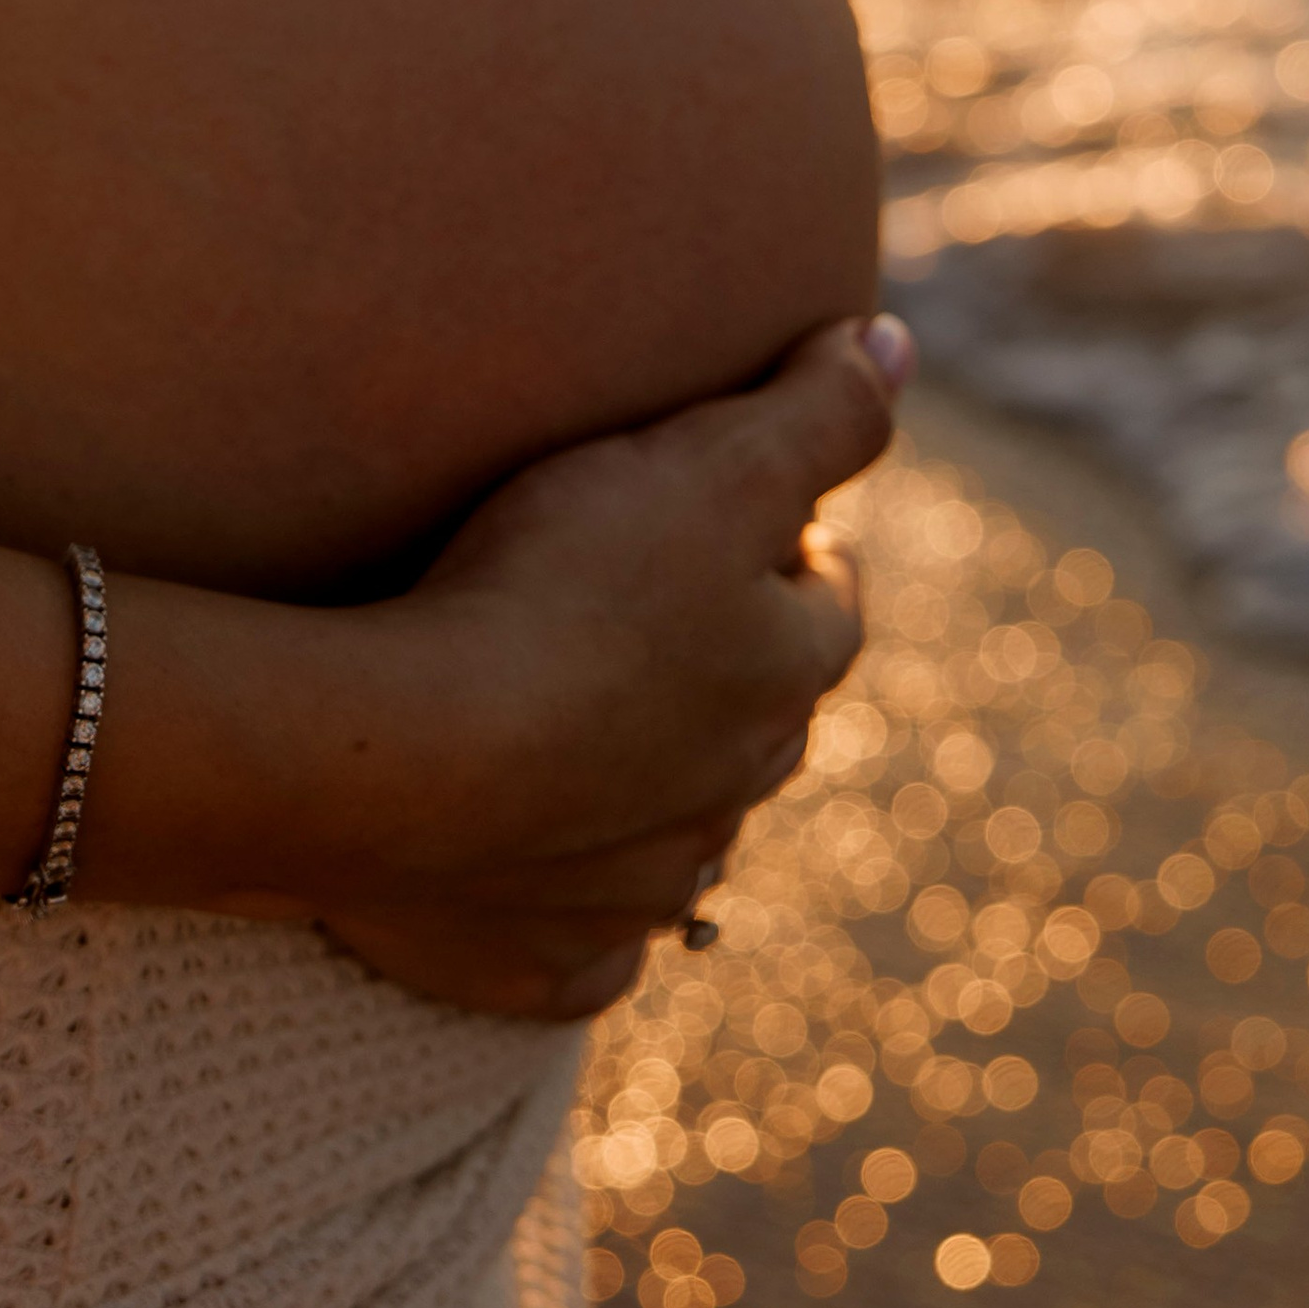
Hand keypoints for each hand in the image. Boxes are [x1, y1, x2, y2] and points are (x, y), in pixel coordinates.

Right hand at [302, 315, 905, 1015]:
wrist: (409, 761)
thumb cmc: (559, 588)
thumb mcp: (705, 462)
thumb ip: (817, 410)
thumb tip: (900, 345)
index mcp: (782, 673)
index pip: (825, 601)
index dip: (796, 547)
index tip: (765, 515)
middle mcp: (733, 794)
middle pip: (757, 720)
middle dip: (729, 668)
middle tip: (662, 609)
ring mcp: (640, 888)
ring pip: (678, 834)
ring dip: (651, 786)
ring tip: (582, 725)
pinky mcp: (545, 961)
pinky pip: (585, 942)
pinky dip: (570, 904)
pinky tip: (530, 870)